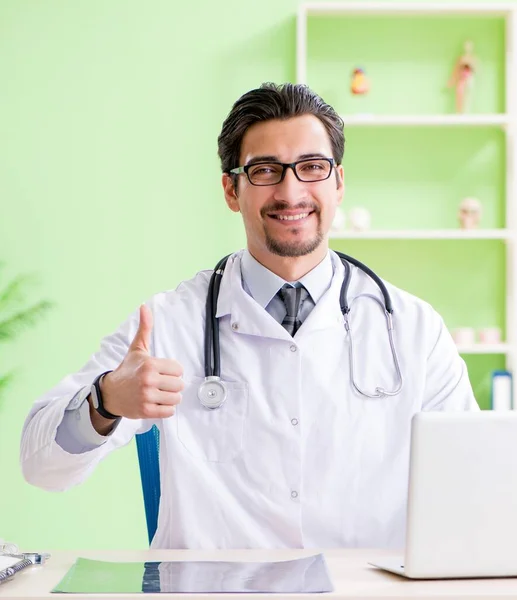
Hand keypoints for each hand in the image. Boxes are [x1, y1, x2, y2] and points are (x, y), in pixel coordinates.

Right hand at [100, 304, 183, 418]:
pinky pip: (169, 412)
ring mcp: (147, 397)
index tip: (162, 372)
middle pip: (179, 385)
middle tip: (160, 384)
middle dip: (172, 385)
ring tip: (158, 394)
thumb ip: (145, 328)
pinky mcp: (146, 411)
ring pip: (176, 399)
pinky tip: (156, 403)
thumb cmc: (127, 370)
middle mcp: (149, 381)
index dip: (172, 371)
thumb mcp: (136, 349)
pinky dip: (165, 409)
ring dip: (170, 398)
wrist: (110, 393)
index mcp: (150, 364)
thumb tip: (144, 307)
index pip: (178, 370)